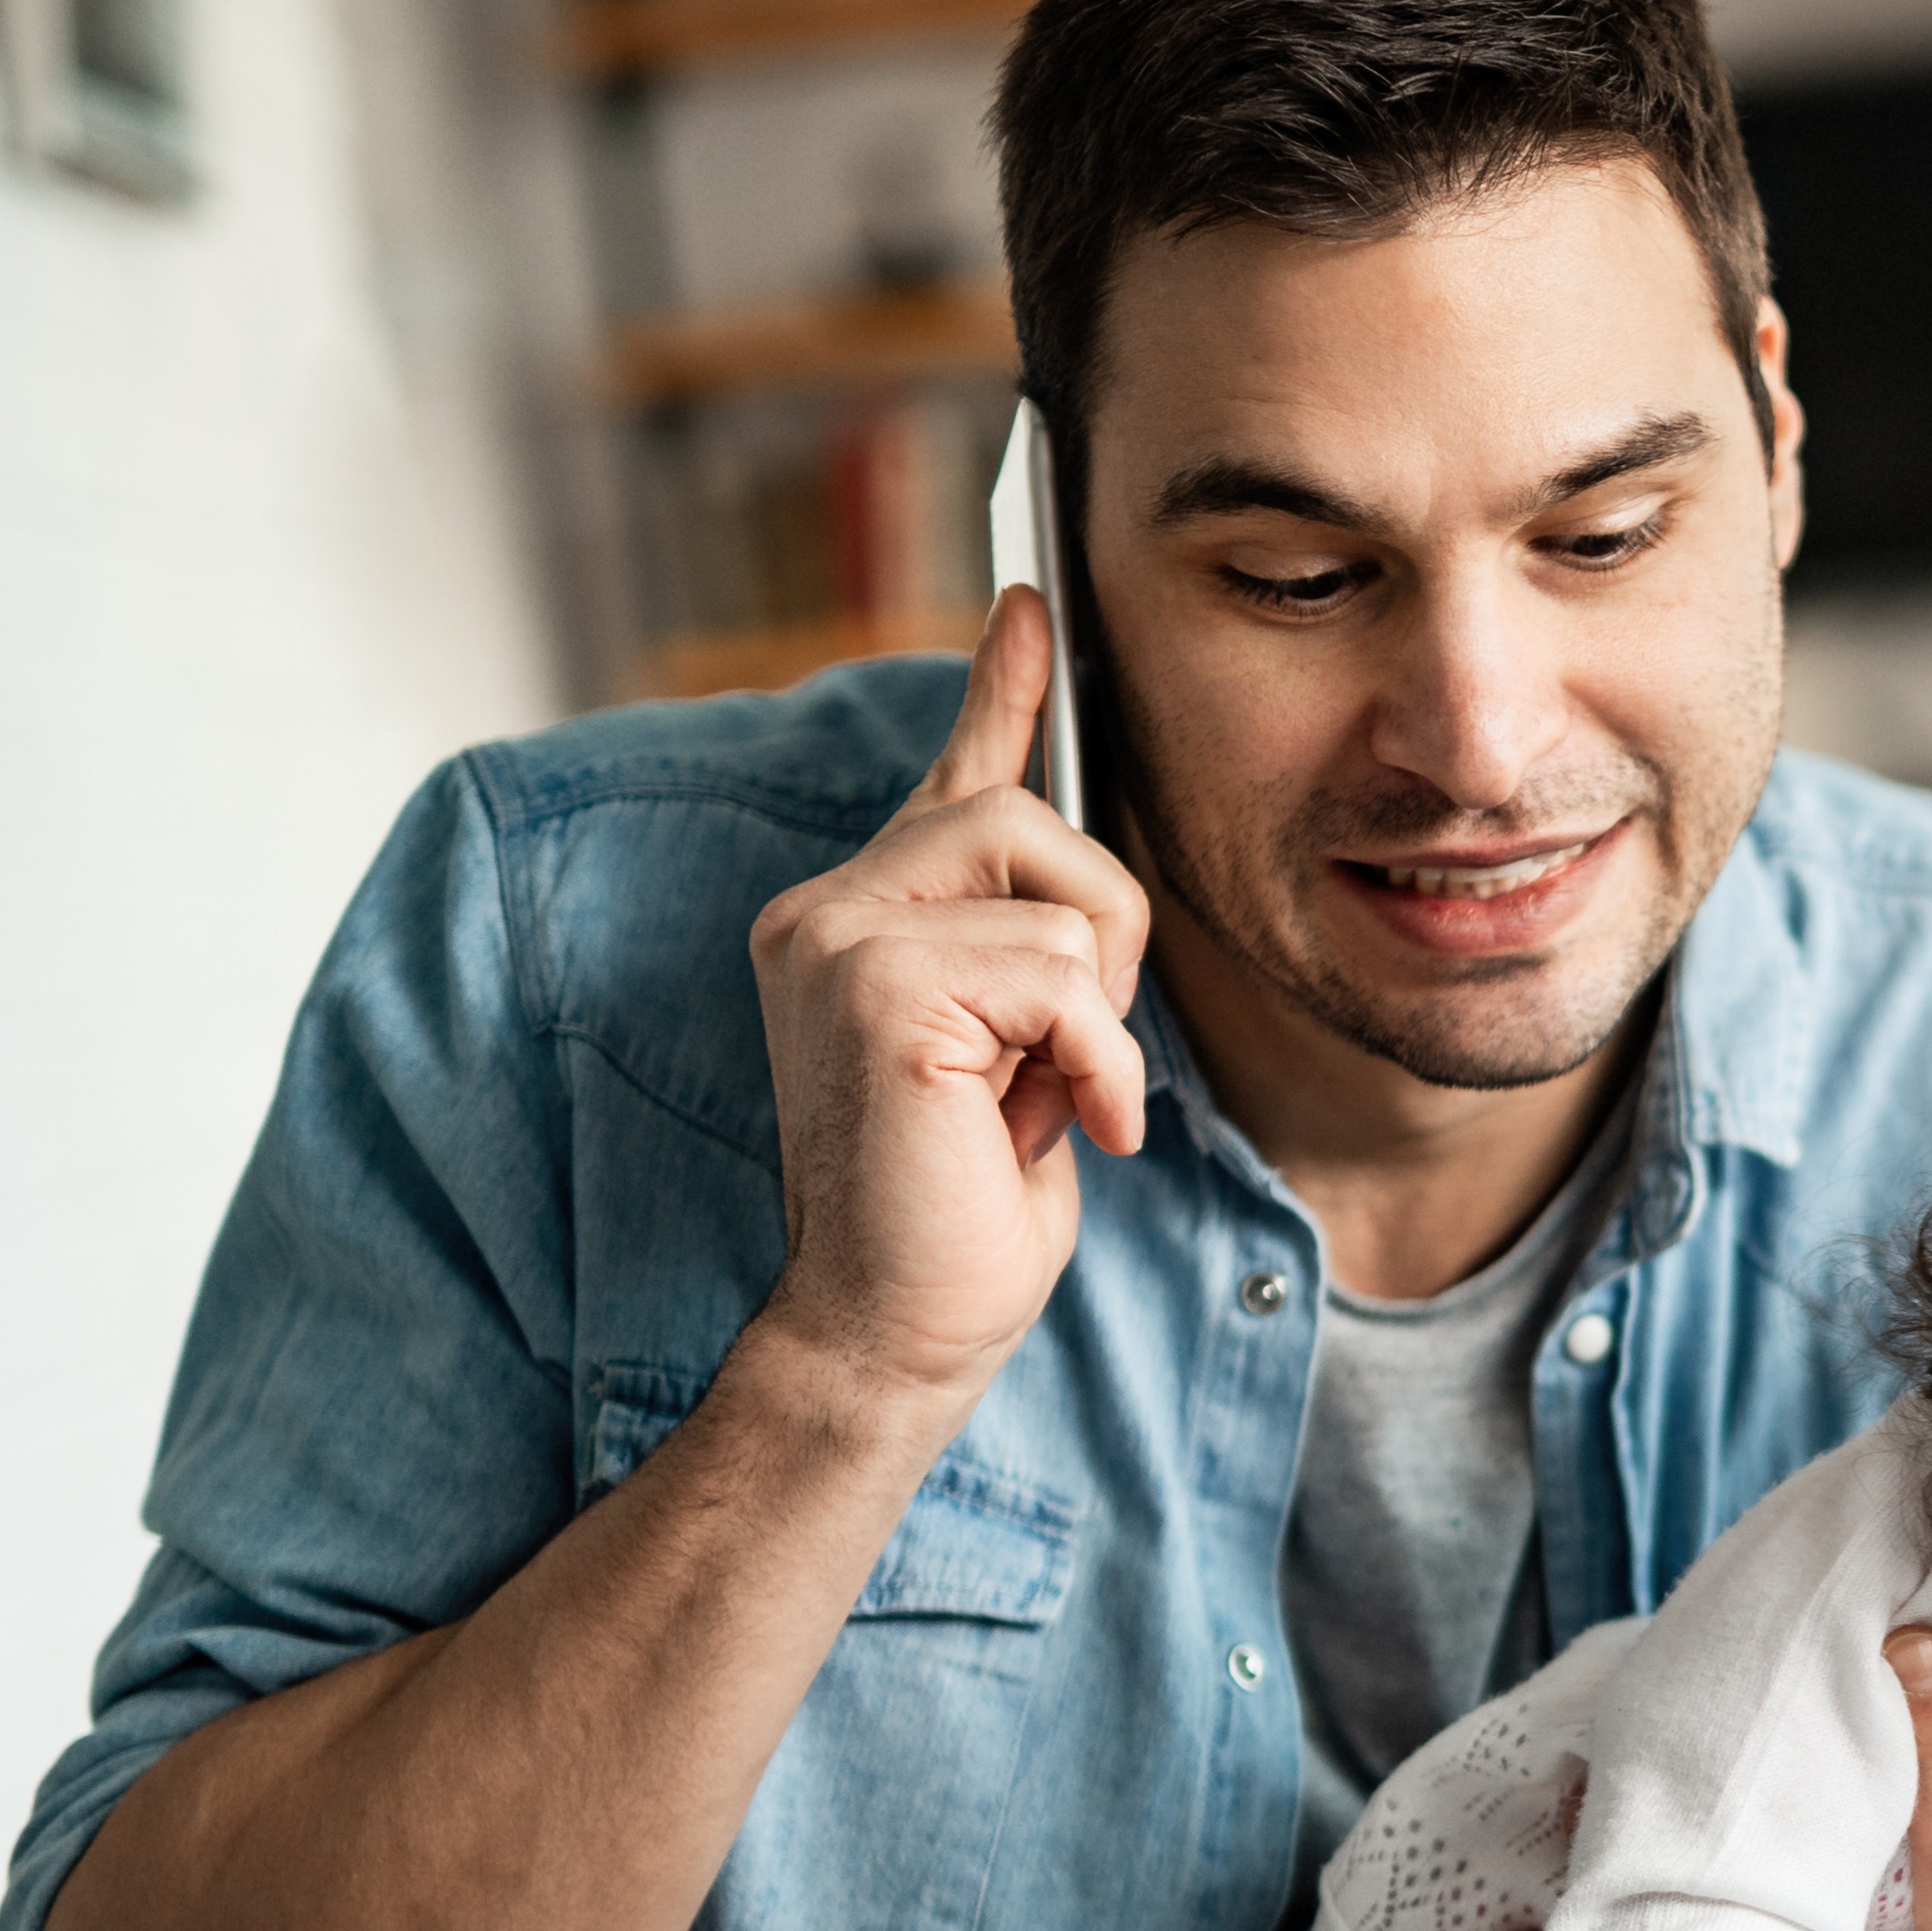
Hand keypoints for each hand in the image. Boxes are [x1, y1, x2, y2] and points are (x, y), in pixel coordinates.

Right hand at [741, 586, 1154, 1420]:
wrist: (897, 1331)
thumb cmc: (963, 1214)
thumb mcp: (1025, 1054)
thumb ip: (1036, 954)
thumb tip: (1085, 868)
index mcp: (863, 921)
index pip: (952, 781)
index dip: (1000, 689)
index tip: (1033, 600)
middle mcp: (828, 909)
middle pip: (1031, 819)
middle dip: (1103, 938)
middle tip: (1076, 1056)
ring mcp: (836, 938)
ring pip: (1060, 893)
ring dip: (1097, 1016)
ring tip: (1045, 1102)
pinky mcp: (874, 985)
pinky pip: (1064, 972)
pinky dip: (1097, 1063)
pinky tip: (1061, 1130)